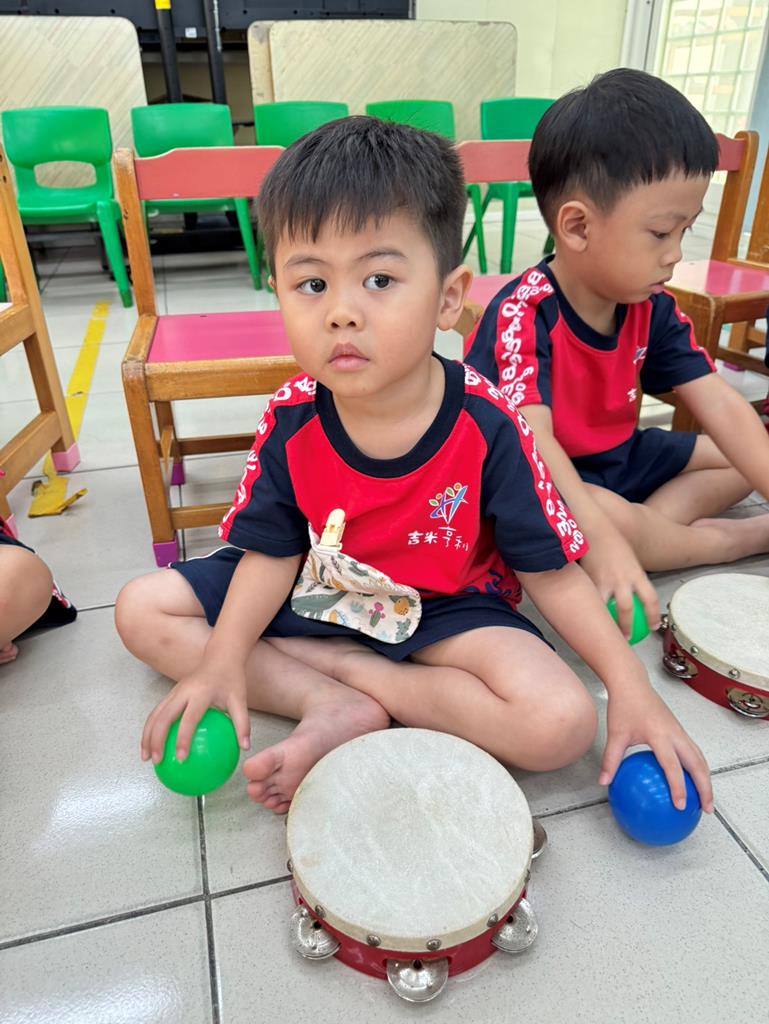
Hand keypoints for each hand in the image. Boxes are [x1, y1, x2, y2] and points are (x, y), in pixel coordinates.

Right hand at [141, 662, 250, 765]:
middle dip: (156, 740)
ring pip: (155, 715)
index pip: (189, 719)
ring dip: (147, 736)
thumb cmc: (231, 680)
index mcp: (201, 693)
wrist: (220, 657)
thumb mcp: (240, 700)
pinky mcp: (170, 694)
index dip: (183, 739)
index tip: (180, 758)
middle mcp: (183, 692)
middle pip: (163, 717)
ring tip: (146, 758)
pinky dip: (150, 729)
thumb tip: (245, 748)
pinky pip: (156, 713)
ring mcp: (174, 692)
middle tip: (157, 761)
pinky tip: (152, 746)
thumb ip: (242, 724)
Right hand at [580, 533, 659, 639]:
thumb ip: (629, 575)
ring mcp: (604, 581)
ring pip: (608, 609)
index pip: (650, 599)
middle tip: (628, 638)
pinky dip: (590, 609)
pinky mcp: (588, 580)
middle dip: (628, 627)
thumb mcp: (627, 558)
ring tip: (605, 632)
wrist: (593, 526)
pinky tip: (585, 616)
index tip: (653, 626)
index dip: (653, 616)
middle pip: (628, 610)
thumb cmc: (610, 539)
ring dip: (608, 624)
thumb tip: (629, 590)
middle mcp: (622, 580)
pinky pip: (591, 599)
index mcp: (637, 573)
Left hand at [599, 682, 712, 812]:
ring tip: (706, 800)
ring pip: (700, 758)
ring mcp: (680, 731)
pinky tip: (694, 781)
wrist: (632, 683)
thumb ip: (611, 760)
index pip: (672, 766)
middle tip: (706, 809)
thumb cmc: (624, 706)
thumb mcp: (615, 735)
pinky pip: (695, 752)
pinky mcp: (680, 730)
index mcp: (660, 735)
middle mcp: (675, 734)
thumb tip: (604, 782)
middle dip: (705, 788)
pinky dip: (699, 768)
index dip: (678, 787)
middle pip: (697, 765)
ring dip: (706, 779)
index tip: (681, 806)